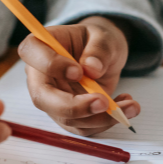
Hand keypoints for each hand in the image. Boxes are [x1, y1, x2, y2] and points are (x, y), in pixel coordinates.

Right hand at [18, 16, 139, 135]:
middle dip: (74, 107)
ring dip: (100, 118)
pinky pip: (84, 127)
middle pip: (43, 98)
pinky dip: (106, 122)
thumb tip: (91, 68)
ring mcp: (53, 99)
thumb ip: (99, 49)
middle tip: (104, 102)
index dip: (51, 65)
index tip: (78, 71)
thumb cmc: (98, 41)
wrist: (104, 55)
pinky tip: (124, 106)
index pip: (32, 54)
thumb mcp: (104, 36)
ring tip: (130, 106)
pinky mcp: (69, 115)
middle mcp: (40, 76)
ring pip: (67, 118)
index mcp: (41, 46)